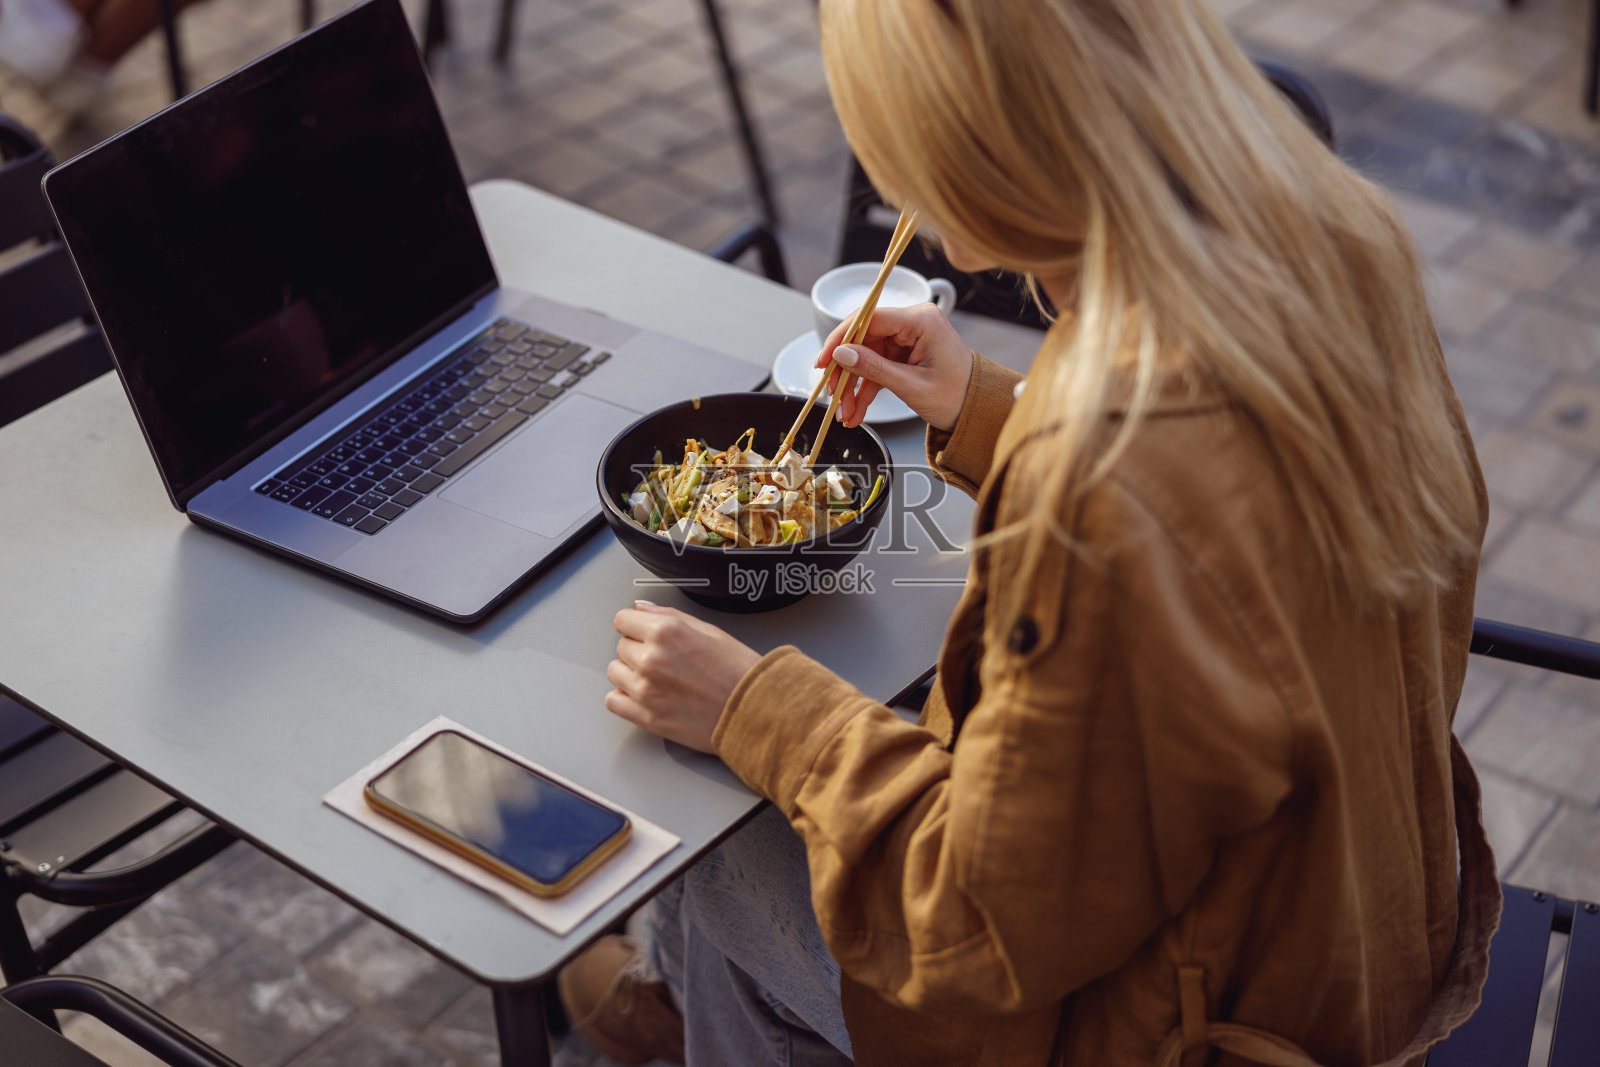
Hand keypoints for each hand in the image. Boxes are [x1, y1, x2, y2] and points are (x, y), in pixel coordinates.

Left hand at [605, 601, 761, 752]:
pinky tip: (645, 696)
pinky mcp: (647, 717)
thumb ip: (669, 616)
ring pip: (615, 673)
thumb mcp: (709, 630)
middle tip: (664, 660)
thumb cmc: (740, 671)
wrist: (756, 710)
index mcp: (666, 632)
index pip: (623, 620)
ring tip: (658, 679)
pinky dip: (625, 699)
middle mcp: (651, 659)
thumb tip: (643, 609)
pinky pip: (614, 702)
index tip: (642, 633)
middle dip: (638, 650)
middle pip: (621, 646)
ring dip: (630, 674)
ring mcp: (646, 690)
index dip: (635, 626)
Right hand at [814, 303, 972, 431]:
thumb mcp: (912, 386)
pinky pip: (876, 367)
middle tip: (833, 395)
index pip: (869, 318)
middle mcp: (913, 323)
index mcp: (921, 320)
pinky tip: (855, 410)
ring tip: (845, 413)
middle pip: (863, 339)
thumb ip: (874, 369)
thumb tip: (841, 354)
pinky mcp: (904, 353)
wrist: (978, 410)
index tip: (823, 361)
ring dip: (852, 386)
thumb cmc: (958, 396)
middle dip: (845, 371)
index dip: (840, 338)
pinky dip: (865, 389)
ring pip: (866, 356)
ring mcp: (908, 338)